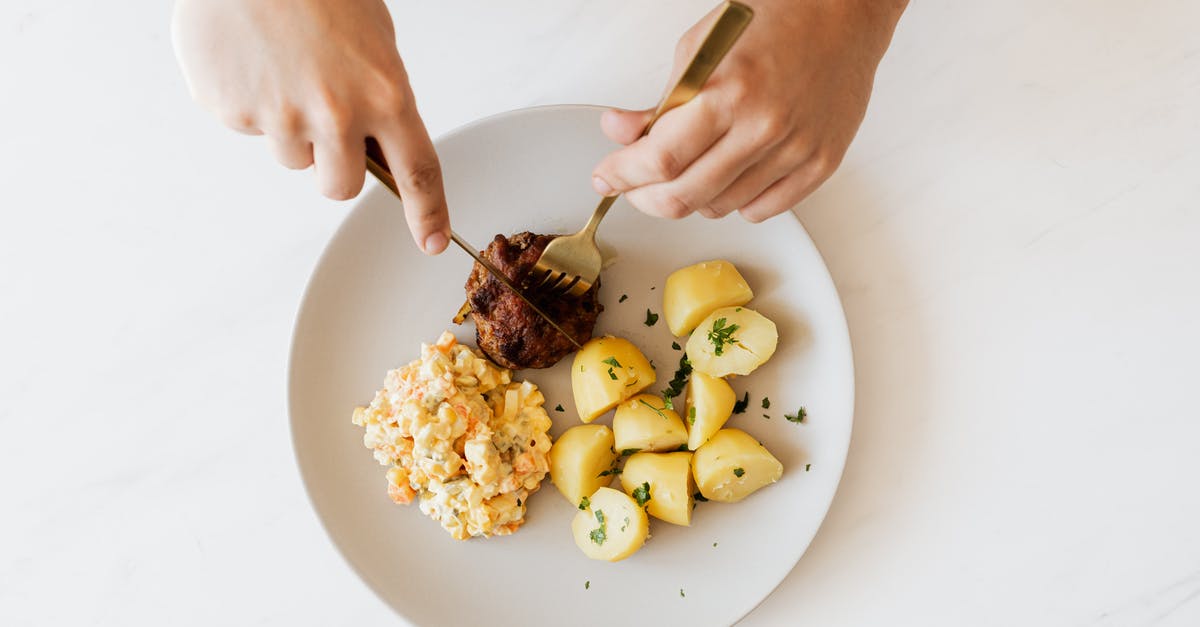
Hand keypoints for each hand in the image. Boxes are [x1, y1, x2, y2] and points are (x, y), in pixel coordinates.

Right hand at [171, 0, 449, 253]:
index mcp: (384, 93)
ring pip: (293, 158)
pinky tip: (251, 60)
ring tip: (283, 68)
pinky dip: (250, 101)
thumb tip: (374, 140)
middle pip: (341, 186)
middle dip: (335, 165)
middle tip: (323, 118)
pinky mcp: (233, 113)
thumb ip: (378, 94)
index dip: (428, 213)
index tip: (432, 242)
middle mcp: (336, 115)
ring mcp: (281, 117)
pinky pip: (248, 128)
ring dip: (290, 128)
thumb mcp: (372, 38)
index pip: (418, 171)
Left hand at [591, 0, 906, 221]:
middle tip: (632, 185)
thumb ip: (660, 101)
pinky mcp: (820, 165)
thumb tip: (620, 133)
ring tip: (685, 168)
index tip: (606, 178)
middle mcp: (764, 127)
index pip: (660, 159)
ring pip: (719, 207)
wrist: (843, 15)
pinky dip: (734, 201)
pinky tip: (728, 174)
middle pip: (685, 196)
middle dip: (644, 196)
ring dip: (689, 196)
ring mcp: (795, 151)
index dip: (622, 176)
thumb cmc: (772, 22)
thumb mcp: (699, 49)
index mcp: (729, 92)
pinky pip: (761, 210)